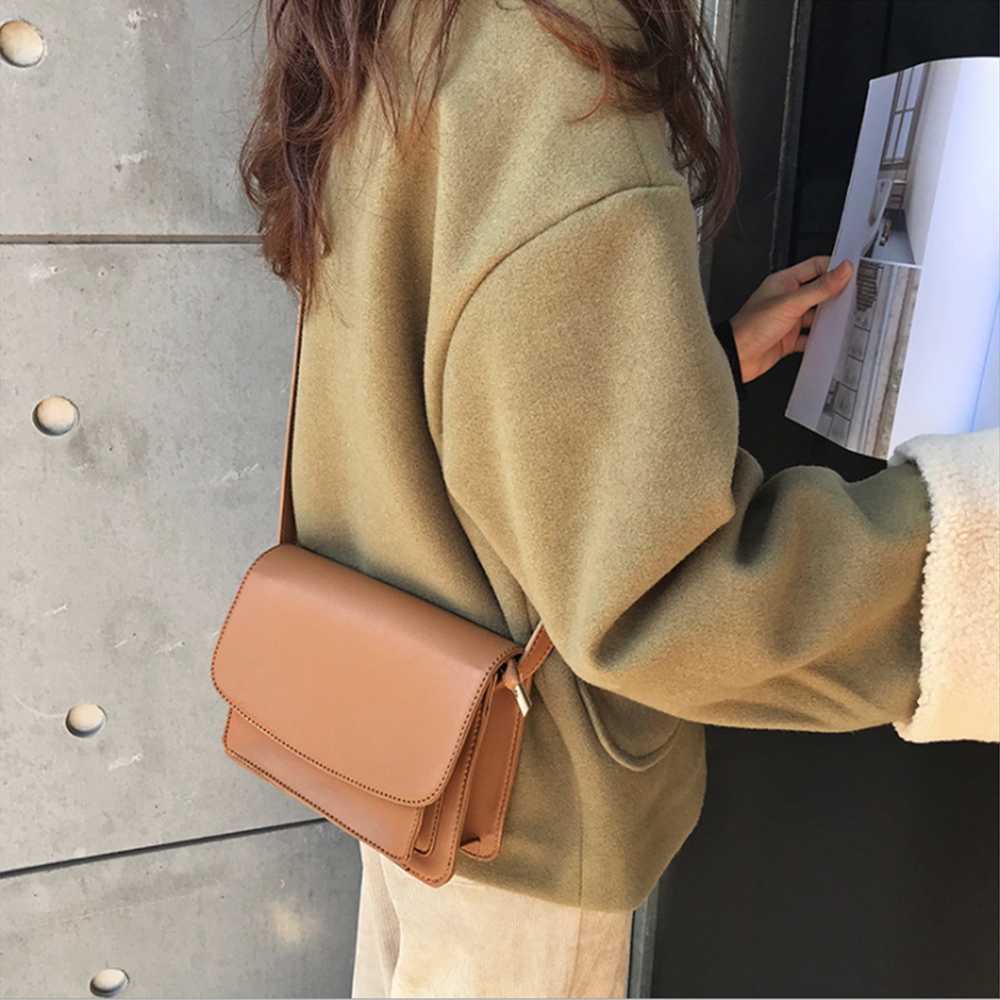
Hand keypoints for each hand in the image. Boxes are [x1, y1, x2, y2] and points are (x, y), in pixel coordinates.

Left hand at [729, 256, 852, 381]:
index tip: (853, 272)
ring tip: (846, 318)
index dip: (834, 267)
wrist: (736, 358)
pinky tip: (829, 340)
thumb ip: (819, 288)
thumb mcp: (790, 303)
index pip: (815, 266)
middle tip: (856, 296)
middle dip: (836, 294)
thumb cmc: (751, 327)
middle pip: (819, 292)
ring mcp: (788, 320)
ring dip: (830, 318)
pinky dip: (820, 339)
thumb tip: (842, 270)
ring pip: (816, 316)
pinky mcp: (788, 339)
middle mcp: (787, 299)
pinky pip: (810, 337)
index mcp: (784, 282)